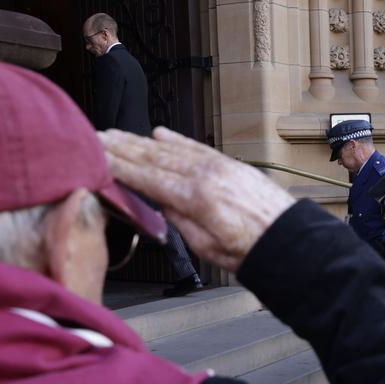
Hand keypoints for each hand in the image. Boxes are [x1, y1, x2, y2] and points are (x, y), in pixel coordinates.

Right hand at [100, 127, 295, 272]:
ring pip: (171, 149)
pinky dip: (175, 139)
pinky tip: (159, 134)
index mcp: (195, 198)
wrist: (288, 240)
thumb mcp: (206, 246)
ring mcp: (218, 166)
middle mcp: (205, 174)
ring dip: (140, 141)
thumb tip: (160, 203)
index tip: (96, 156)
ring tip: (116, 134)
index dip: (118, 166)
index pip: (147, 177)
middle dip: (121, 147)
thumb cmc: (250, 250)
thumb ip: (180, 221)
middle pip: (153, 157)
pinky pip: (195, 147)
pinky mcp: (229, 164)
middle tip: (95, 137)